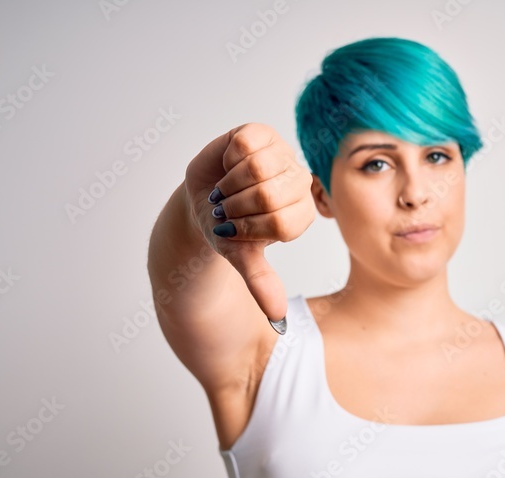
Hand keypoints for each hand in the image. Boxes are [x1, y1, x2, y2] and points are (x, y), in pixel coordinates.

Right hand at [184, 122, 316, 328]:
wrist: (203, 199)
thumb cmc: (227, 228)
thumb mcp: (241, 257)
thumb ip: (260, 281)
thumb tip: (277, 317)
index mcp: (301, 212)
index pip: (282, 222)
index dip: (249, 229)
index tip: (235, 231)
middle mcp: (299, 181)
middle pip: (270, 195)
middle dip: (237, 208)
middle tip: (226, 211)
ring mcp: (282, 154)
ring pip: (257, 168)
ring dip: (230, 186)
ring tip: (225, 192)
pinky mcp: (260, 133)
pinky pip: (244, 146)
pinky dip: (226, 161)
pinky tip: (227, 167)